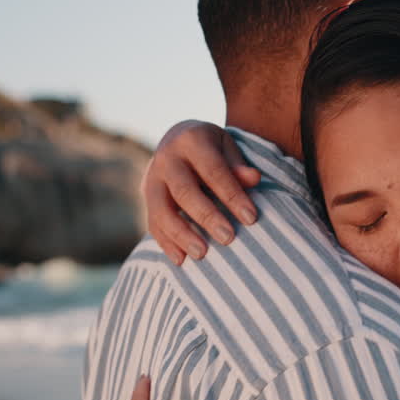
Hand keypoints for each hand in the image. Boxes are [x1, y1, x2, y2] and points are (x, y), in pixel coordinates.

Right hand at [143, 120, 261, 264]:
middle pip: (184, 191)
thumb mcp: (227, 148)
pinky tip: (181, 260)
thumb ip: (238, 166)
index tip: (251, 218)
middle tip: (228, 238)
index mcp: (190, 140)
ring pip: (161, 209)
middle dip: (206, 216)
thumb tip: (254, 179)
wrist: (179, 138)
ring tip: (202, 254)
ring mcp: (151, 178)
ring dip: (181, 234)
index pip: (213, 170)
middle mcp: (166, 158)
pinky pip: (152, 222)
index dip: (232, 194)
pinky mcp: (145, 196)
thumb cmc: (212, 148)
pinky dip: (165, 242)